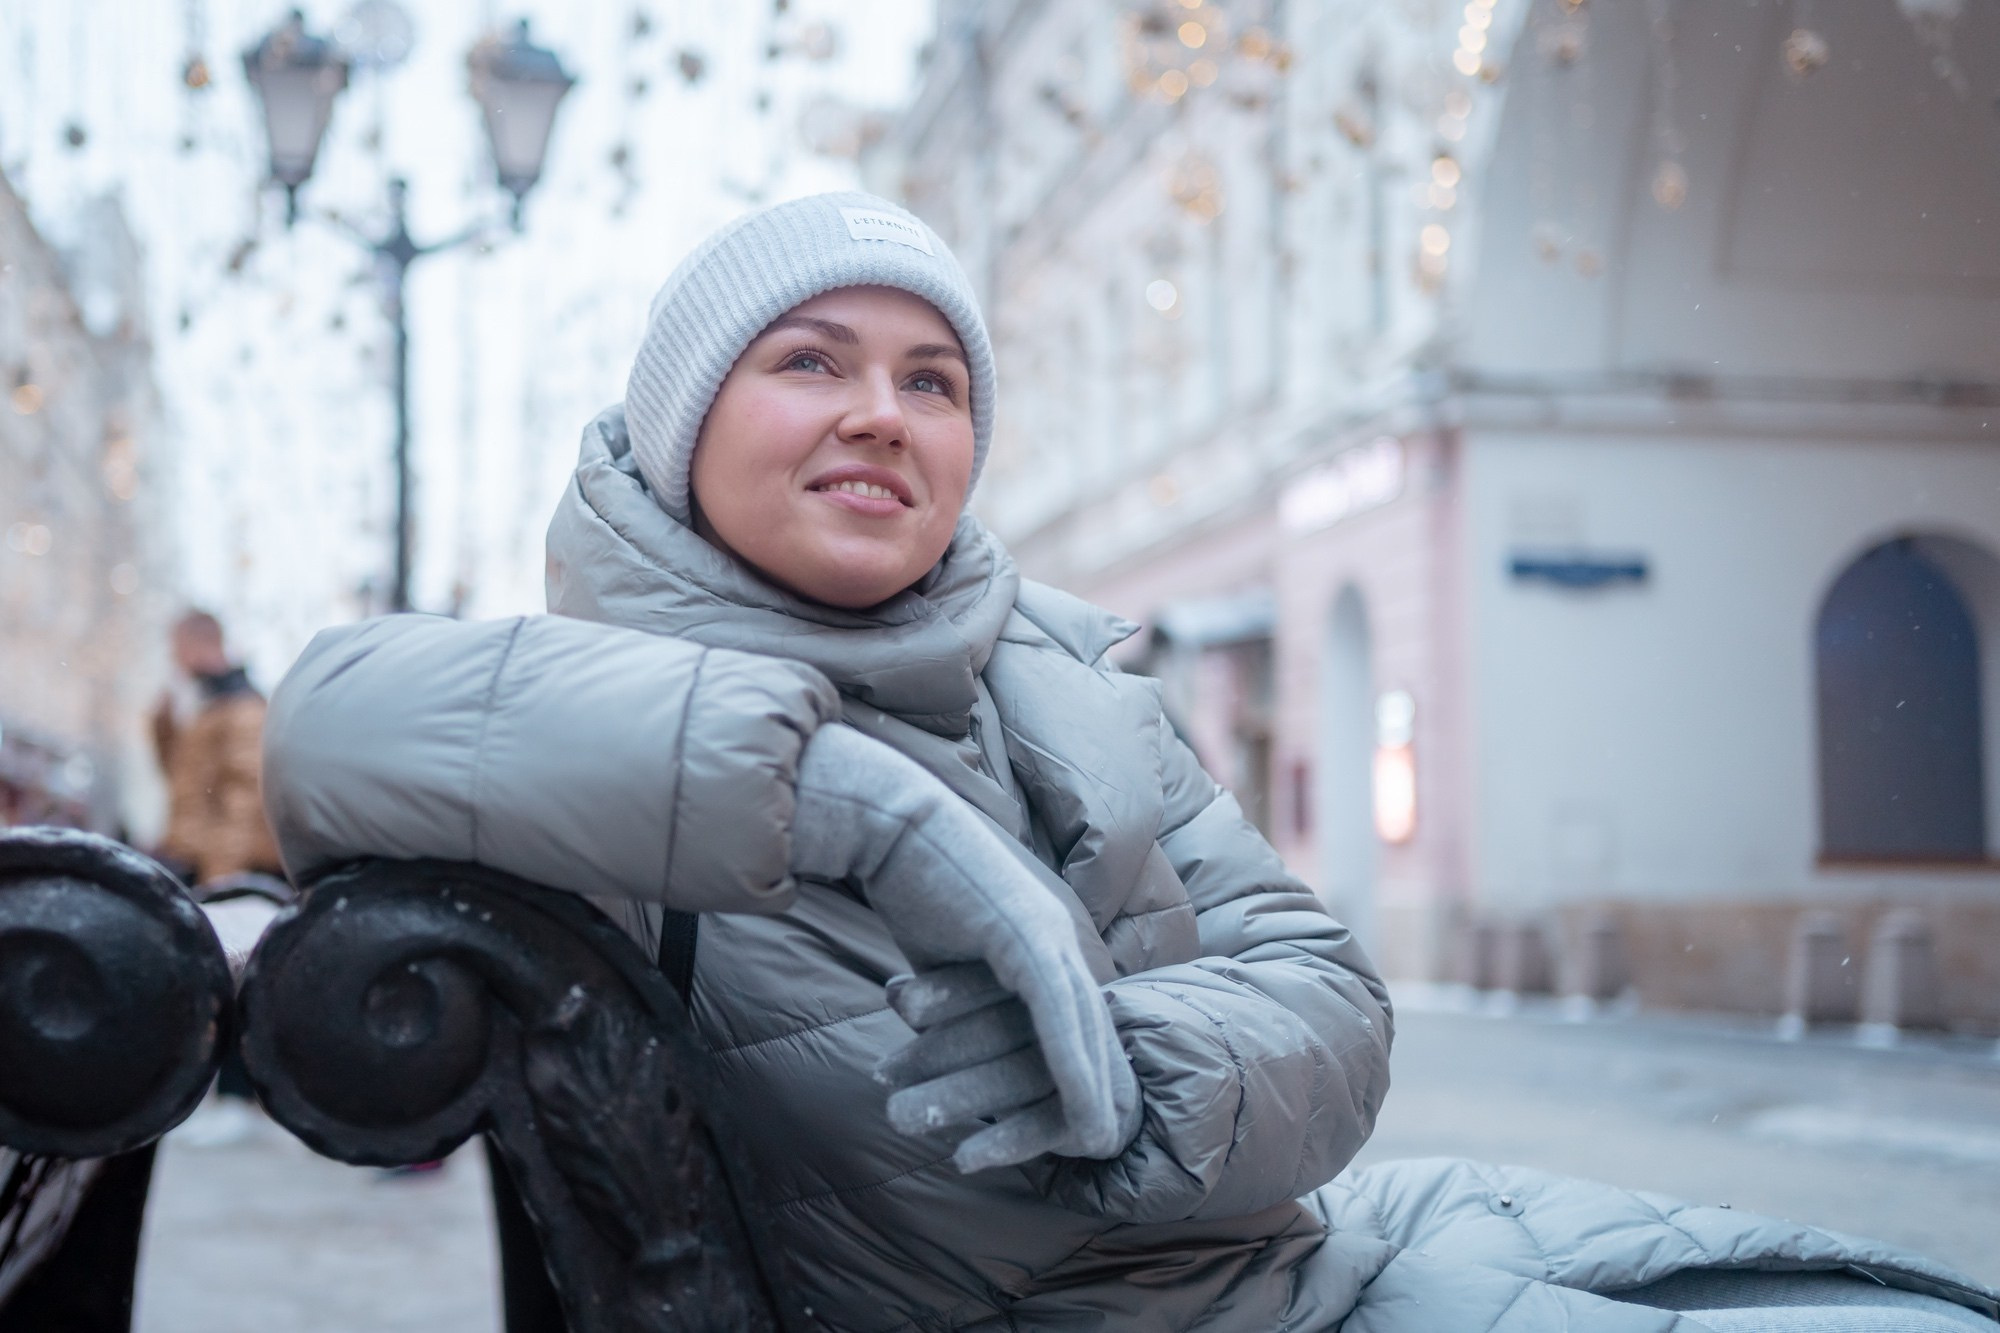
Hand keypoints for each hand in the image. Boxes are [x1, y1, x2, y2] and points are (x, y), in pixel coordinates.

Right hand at [789, 726, 1135, 1170]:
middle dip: (1108, 1083)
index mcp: (1048, 931)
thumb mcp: (950, 949)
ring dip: (1100, 1089)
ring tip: (1107, 1141)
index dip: (1087, 1063)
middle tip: (1114, 1139)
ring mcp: (1051, 933)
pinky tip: (1081, 1114)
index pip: (1078, 1009)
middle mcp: (1063, 931)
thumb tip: (957, 1031)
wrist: (889, 822)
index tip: (1090, 1113)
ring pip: (1087, 1026)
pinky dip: (1075, 1072)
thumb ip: (970, 985)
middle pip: (1097, 1021)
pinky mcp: (1027, 939)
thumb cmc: (909, 880)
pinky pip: (1059, 1019)